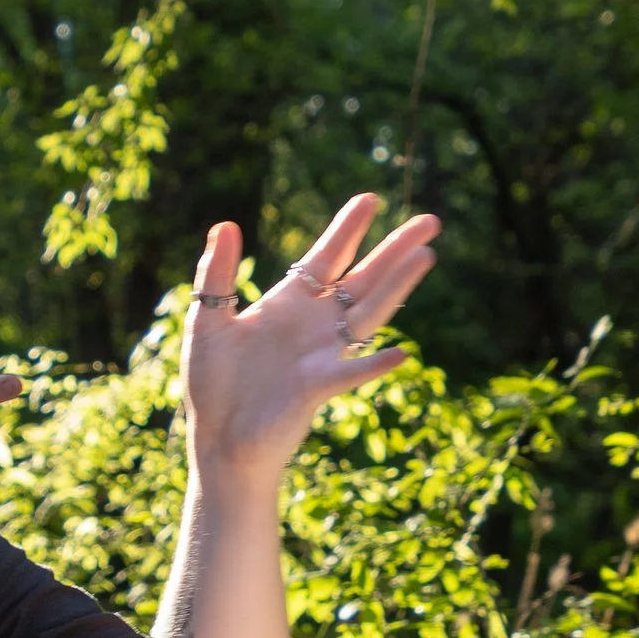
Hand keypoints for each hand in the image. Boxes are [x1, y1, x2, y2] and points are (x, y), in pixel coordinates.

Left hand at [179, 194, 439, 482]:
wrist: (218, 439)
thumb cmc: (214, 384)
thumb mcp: (208, 321)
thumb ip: (217, 275)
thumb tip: (227, 225)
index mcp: (289, 304)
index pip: (326, 257)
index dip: (349, 229)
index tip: (370, 199)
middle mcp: (314, 325)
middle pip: (364, 279)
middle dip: (395, 249)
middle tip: (430, 221)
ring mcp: (321, 355)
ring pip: (369, 314)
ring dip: (397, 287)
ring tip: (426, 258)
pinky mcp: (317, 388)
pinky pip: (350, 372)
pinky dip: (373, 365)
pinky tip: (401, 354)